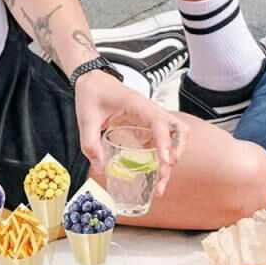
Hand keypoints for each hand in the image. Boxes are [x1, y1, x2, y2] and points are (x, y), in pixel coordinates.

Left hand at [75, 70, 188, 196]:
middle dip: (175, 154)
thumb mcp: (86, 118)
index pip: (159, 121)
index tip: (164, 161)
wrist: (94, 82)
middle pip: (179, 131)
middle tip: (162, 175)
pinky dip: (164, 160)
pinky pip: (165, 144)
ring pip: (176, 139)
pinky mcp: (150, 129)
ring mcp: (153, 121)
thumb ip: (90, 143)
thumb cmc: (92, 95)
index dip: (165, 141)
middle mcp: (151, 112)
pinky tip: (155, 176)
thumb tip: (101, 169)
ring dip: (173, 160)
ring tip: (160, 182)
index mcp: (137, 105)